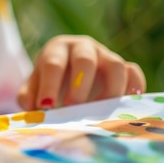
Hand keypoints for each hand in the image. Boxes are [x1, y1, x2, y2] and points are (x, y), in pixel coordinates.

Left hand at [17, 35, 144, 109]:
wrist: (66, 74)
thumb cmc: (47, 82)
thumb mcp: (34, 87)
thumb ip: (29, 98)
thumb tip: (34, 113)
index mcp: (57, 49)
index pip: (53, 64)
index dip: (50, 86)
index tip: (46, 106)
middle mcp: (84, 48)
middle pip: (85, 60)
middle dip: (79, 86)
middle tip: (72, 109)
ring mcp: (106, 56)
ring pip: (116, 65)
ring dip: (110, 91)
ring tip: (99, 114)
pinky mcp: (124, 67)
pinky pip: (134, 73)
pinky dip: (134, 88)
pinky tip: (126, 107)